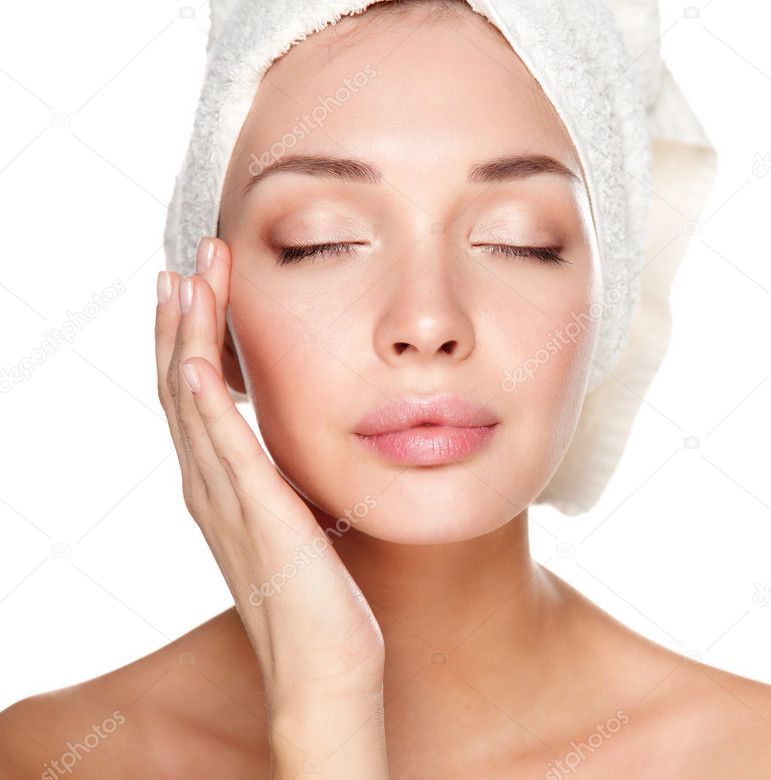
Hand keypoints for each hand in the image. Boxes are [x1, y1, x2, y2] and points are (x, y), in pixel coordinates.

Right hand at [155, 236, 387, 776]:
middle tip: (188, 260)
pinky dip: (206, 405)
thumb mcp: (300, 519)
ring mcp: (229, 503)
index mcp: (223, 487)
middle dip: (183, 320)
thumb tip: (302, 444)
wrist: (327, 664)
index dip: (190, 338)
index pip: (195, 397)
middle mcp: (212, 489)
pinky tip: (198, 361)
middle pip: (182, 388)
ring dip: (187, 340)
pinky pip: (225, 451)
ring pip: (193, 406)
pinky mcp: (260, 517)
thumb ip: (287, 481)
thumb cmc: (321, 596)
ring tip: (184, 281)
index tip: (197, 285)